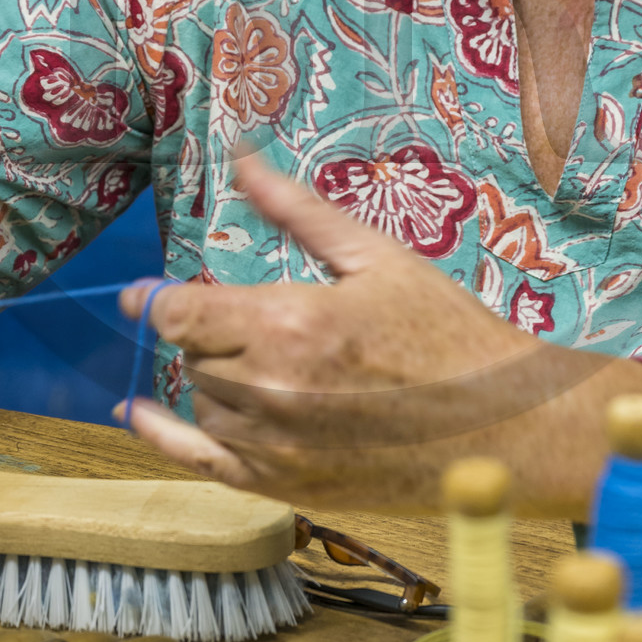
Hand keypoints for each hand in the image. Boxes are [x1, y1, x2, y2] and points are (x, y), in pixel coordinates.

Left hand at [118, 154, 626, 511]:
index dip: (153, 299)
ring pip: (201, 401)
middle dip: (212, 332)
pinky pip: (201, 461)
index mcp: (290, 325)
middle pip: (193, 354)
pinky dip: (163, 435)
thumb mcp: (376, 256)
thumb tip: (240, 154)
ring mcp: (276, 447)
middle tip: (261, 321)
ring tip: (275, 363)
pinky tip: (136, 412)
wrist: (505, 427)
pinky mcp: (287, 487)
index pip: (178, 313)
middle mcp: (270, 391)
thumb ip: (296, 209)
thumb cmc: (449, 334)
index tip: (143, 291)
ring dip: (216, 377)